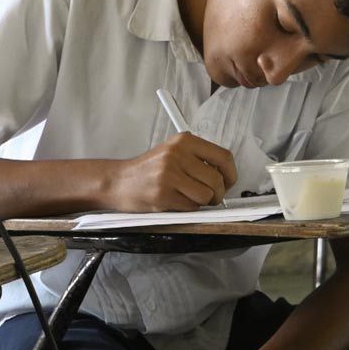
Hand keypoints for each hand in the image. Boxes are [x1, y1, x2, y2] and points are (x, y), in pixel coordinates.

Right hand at [107, 132, 237, 211]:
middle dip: (216, 194)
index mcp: (183, 141)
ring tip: (187, 197)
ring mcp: (169, 174)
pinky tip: (174, 201)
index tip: (228, 182)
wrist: (117, 181)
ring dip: (201, 202)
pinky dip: (187, 208)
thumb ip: (197, 159)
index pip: (223, 157)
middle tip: (207, 196)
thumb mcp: (172, 153)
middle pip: (217, 180)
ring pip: (206, 196)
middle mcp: (176, 154)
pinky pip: (191, 207)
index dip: (231, 174)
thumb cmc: (147, 170)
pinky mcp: (163, 193)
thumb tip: (226, 176)